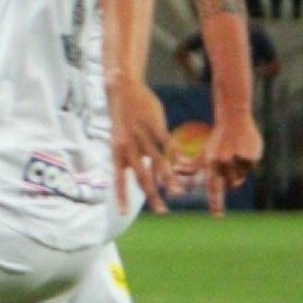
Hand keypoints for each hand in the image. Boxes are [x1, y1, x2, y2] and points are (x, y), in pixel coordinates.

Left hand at [109, 76, 174, 214]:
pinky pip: (167, 143)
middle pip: (141, 177)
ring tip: (179, 193)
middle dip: (152, 196)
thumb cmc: (123, 118)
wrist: (122, 89)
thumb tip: (147, 175)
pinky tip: (185, 163)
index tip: (123, 213)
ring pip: (158, 163)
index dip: (121, 196)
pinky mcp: (155, 125)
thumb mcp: (121, 140)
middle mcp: (129, 148)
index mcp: (117, 152)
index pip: (118, 179)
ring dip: (169, 179)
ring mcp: (142, 137)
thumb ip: (132, 157)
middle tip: (162, 211)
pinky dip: (176, 154)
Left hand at [190, 110, 262, 215]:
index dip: (215, 204)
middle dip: (231, 181)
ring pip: (242, 177)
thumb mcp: (204, 154)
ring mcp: (239, 160)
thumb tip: (176, 171)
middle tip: (231, 168)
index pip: (213, 188)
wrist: (234, 120)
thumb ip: (192, 167)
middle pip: (231, 184)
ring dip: (240, 171)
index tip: (218, 217)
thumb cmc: (217, 140)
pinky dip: (249, 163)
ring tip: (237, 155)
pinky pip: (251, 168)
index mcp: (211, 163)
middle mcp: (224, 162)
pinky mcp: (252, 156)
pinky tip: (245, 150)